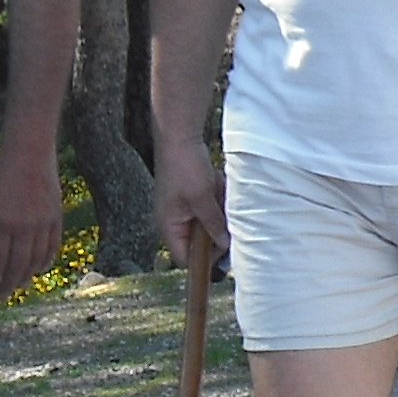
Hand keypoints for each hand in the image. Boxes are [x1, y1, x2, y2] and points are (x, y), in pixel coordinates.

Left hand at [0, 143, 65, 304]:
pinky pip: (52, 246)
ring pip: (36, 259)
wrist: (31, 154)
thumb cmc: (1, 176)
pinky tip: (38, 269)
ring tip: (18, 287)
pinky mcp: (56, 218)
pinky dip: (45, 261)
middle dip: (8, 284)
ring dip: (26, 276)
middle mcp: (24, 227)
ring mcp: (43, 223)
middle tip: (2, 297)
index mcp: (2, 223)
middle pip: (17, 265)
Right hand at [154, 135, 227, 276]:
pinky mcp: (193, 196)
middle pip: (199, 240)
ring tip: (217, 191)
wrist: (179, 137)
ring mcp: (183, 208)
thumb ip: (213, 223)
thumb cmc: (184, 168)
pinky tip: (216, 182)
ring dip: (218, 210)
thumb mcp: (202, 199)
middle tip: (228, 217)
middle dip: (216, 227)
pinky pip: (210, 206)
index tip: (225, 250)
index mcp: (169, 226)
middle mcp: (174, 221)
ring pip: (208, 221)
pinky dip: (216, 197)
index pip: (184, 258)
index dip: (204, 259)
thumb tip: (224, 244)